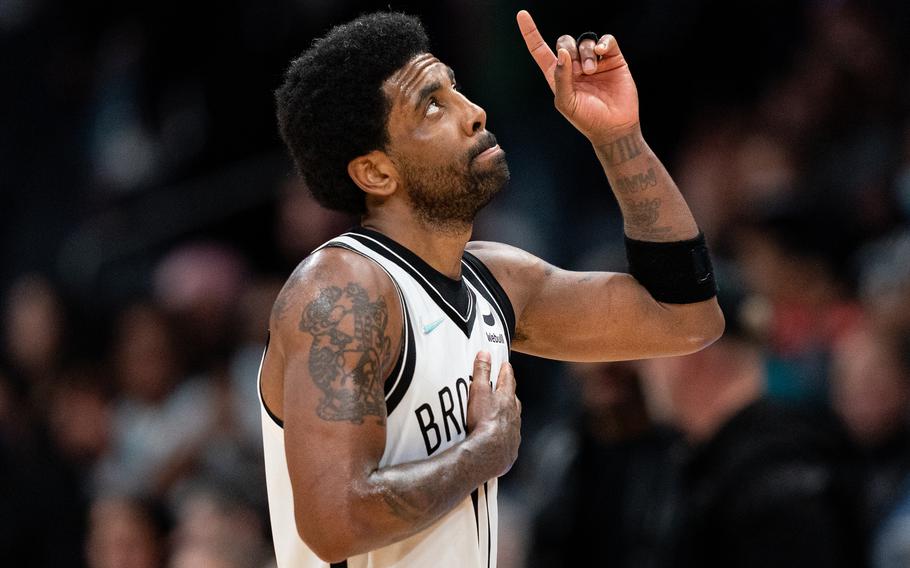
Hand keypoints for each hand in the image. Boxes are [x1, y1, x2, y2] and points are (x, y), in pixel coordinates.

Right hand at [466, 351, 520, 477]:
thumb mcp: (479, 391)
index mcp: (507, 400)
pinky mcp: (511, 450)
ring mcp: (514, 434)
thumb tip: (485, 354)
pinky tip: (501, 439)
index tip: (506, 365)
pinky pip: (510, 440)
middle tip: (506, 389)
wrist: (487, 453)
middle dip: (510, 395)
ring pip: (514, 421)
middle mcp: (514, 416)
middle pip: (514, 401)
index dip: (506, 372)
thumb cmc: (484, 421)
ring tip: (503, 414)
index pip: (508, 381)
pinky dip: (506, 436)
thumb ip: (482, 372)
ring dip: (510, 416)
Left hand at [517, 10, 638, 145]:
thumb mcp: (566, 102)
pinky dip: (603, 42)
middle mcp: (573, 66)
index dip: (530, 33)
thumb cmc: (587, 119)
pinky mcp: (612, 59)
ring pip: (584, 41)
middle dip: (569, 50)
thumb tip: (562, 52)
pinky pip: (606, 40)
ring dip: (586, 54)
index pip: (539, 50)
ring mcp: (593, 61)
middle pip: (564, 42)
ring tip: (592, 71)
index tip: (522, 15)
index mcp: (557, 75)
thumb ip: (560, 77)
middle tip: (580, 71)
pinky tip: (601, 52)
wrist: (614, 127)